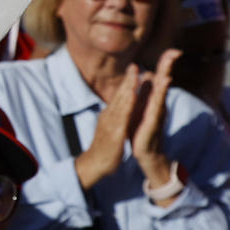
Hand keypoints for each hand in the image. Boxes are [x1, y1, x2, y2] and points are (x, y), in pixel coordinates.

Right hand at [74, 65, 138, 188]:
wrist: (95, 164)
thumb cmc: (104, 148)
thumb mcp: (110, 130)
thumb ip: (114, 119)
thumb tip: (119, 111)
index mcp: (109, 115)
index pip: (118, 96)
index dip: (126, 83)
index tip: (134, 70)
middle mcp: (108, 116)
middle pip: (119, 95)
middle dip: (127, 79)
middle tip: (135, 65)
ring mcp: (110, 123)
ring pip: (120, 102)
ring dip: (127, 87)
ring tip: (134, 74)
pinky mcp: (114, 132)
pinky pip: (122, 115)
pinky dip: (127, 103)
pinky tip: (132, 94)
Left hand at [131, 49, 180, 189]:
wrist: (146, 153)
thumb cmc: (142, 129)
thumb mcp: (143, 107)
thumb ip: (147, 92)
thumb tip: (149, 74)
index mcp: (153, 98)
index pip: (160, 77)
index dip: (165, 64)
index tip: (174, 50)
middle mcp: (158, 103)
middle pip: (164, 81)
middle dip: (168, 67)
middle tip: (175, 52)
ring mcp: (157, 113)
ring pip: (161, 94)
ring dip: (164, 81)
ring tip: (168, 69)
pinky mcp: (152, 123)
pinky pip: (156, 109)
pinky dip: (159, 99)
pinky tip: (162, 92)